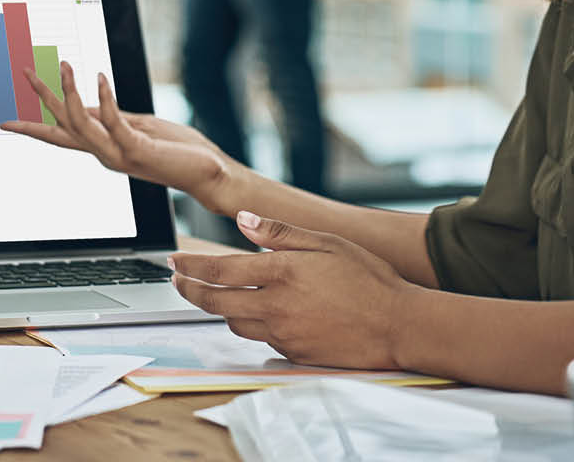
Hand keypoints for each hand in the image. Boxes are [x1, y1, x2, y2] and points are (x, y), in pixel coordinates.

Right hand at [1, 61, 238, 210]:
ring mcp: (118, 154)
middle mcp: (104, 154)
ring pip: (81, 122)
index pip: (59, 136)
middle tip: (24, 71)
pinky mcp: (138, 148)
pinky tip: (98, 75)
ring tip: (64, 63)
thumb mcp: (138, 126)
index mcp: (102, 149)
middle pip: (62, 124)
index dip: (31, 127)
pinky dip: (103, 97)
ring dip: (70, 91)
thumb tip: (85, 102)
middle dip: (43, 97)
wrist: (209, 175)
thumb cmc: (178, 150)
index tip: (5, 122)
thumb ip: (111, 117)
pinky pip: (113, 120)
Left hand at [170, 210, 413, 370]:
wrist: (399, 326)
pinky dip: (252, 324)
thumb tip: (242, 220)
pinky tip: (257, 313)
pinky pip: (261, 339)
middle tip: (178, 281)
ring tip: (214, 294)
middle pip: (215, 301)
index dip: (190, 267)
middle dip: (189, 290)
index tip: (174, 262)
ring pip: (234, 323)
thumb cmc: (369, 279)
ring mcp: (283, 333)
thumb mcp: (326, 242)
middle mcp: (275, 306)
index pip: (218, 270)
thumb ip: (280, 233)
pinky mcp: (294, 353)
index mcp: (281, 273)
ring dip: (219, 308)